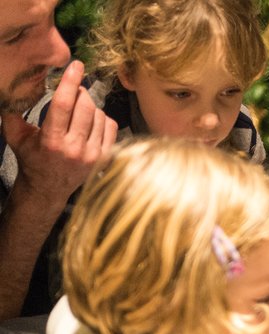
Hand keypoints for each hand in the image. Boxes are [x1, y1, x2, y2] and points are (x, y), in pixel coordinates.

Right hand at [3, 61, 116, 203]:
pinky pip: (111, 127)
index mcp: (52, 140)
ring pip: (99, 115)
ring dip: (90, 106)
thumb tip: (12, 87)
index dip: (71, 81)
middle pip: (85, 107)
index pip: (65, 104)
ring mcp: (92, 154)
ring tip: (79, 109)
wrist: (48, 188)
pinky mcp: (104, 158)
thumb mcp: (15, 136)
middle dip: (80, 92)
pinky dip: (102, 118)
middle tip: (73, 90)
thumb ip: (12, 113)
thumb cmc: (30, 158)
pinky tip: (91, 121)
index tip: (77, 65)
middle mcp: (75, 148)